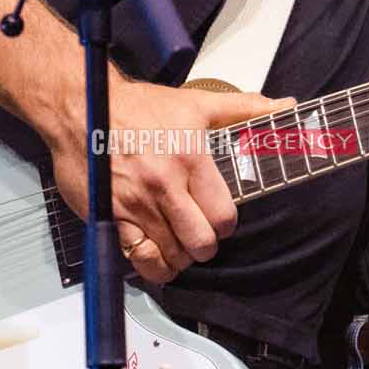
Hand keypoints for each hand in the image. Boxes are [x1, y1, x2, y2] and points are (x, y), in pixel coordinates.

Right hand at [46, 78, 280, 284]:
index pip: (223, 214)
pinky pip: (138, 257)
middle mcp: (164, 185)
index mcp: (191, 159)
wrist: (83, 107)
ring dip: (181, 257)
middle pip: (200, 241)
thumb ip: (244, 109)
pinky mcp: (111, 215)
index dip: (226, 224)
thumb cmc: (137, 107)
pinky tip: (157, 258)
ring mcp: (136, 203)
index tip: (220, 221)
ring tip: (180, 246)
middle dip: (205, 245)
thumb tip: (285, 105)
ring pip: (172, 254)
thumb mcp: (197, 103)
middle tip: (201, 236)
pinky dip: (153, 265)